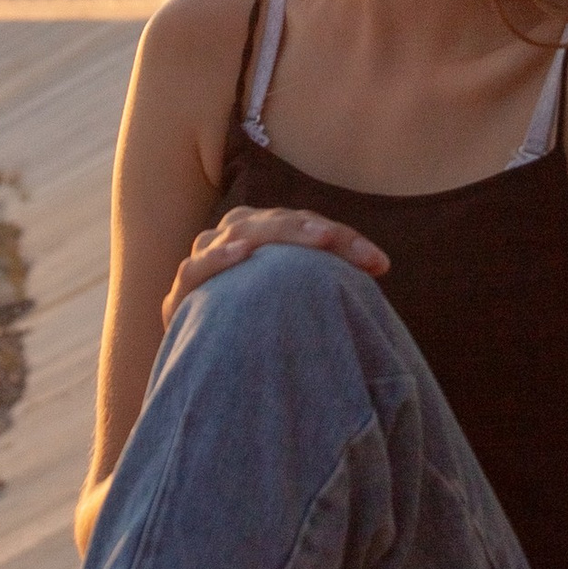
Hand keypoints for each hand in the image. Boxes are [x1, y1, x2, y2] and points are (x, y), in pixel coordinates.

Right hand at [164, 206, 389, 322]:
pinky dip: (219, 257)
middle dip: (324, 234)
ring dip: (282, 233)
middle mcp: (234, 232)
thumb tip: (382, 265)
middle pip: (282, 223)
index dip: (346, 240)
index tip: (381, 265)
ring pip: (245, 232)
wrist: (198, 345)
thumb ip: (325, 276)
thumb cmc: (255, 315)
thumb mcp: (291, 293)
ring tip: (321, 238)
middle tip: (358, 250)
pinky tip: (242, 252)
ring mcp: (207, 253)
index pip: (308, 225)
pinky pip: (199, 267)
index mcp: (263, 230)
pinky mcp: (186, 286)